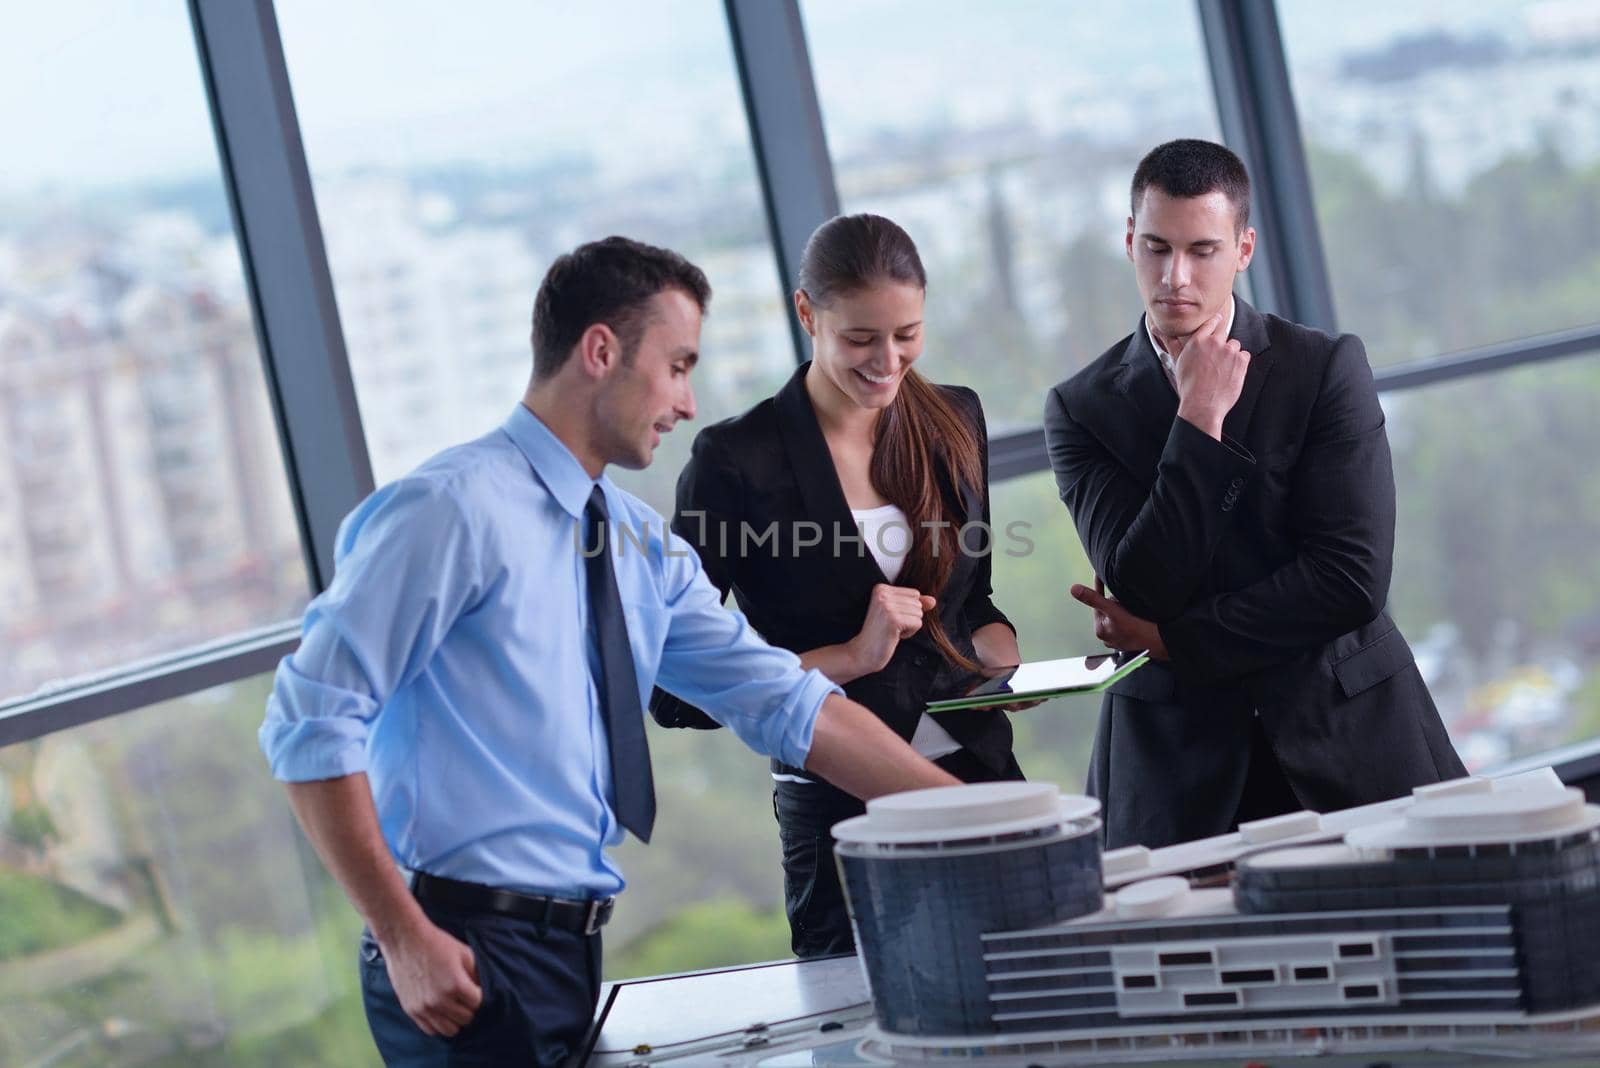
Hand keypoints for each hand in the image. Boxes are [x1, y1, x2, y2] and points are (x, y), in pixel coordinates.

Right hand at [380, 918, 482, 1037]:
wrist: (405, 939)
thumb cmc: (437, 943)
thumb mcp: (464, 953)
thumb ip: (477, 974)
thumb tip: (484, 989)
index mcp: (456, 984)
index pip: (478, 1004)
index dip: (479, 996)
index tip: (476, 990)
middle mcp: (440, 1000)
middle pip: (466, 1019)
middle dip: (469, 1008)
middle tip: (466, 998)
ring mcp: (424, 1007)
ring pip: (450, 1030)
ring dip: (456, 1020)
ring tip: (454, 1006)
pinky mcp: (411, 1010)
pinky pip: (430, 1030)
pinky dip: (439, 1024)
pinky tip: (441, 1011)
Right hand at [849, 584, 936, 674]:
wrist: (863, 651)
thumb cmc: (880, 633)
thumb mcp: (897, 613)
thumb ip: (914, 604)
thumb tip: (933, 600)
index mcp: (881, 588)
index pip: (914, 593)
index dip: (907, 609)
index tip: (890, 617)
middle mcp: (883, 593)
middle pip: (918, 603)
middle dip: (909, 618)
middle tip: (890, 625)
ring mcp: (887, 606)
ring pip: (919, 613)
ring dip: (909, 626)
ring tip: (892, 630)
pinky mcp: (893, 619)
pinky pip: (917, 623)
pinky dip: (910, 632)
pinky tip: (894, 635)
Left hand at [1069, 577, 1168, 660]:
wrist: (1162, 643)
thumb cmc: (1138, 629)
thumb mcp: (1113, 611)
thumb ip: (1094, 599)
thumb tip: (1074, 589)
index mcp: (1100, 629)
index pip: (1098, 601)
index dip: (1099, 586)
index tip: (1098, 572)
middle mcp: (1108, 635)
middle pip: (1109, 607)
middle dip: (1116, 601)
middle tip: (1127, 602)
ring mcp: (1121, 637)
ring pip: (1120, 612)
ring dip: (1125, 607)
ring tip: (1135, 610)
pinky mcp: (1132, 638)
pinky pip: (1129, 619)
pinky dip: (1133, 615)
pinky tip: (1139, 616)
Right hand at [1170, 311, 1249, 440]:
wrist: (1202, 405)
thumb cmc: (1188, 385)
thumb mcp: (1177, 360)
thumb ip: (1170, 341)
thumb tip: (1155, 327)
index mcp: (1198, 340)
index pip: (1211, 323)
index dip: (1214, 325)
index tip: (1216, 328)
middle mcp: (1214, 342)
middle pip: (1223, 334)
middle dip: (1220, 345)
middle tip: (1215, 361)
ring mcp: (1229, 351)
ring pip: (1234, 345)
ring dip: (1230, 354)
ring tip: (1221, 370)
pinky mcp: (1241, 360)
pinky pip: (1244, 356)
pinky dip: (1240, 364)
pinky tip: (1229, 374)